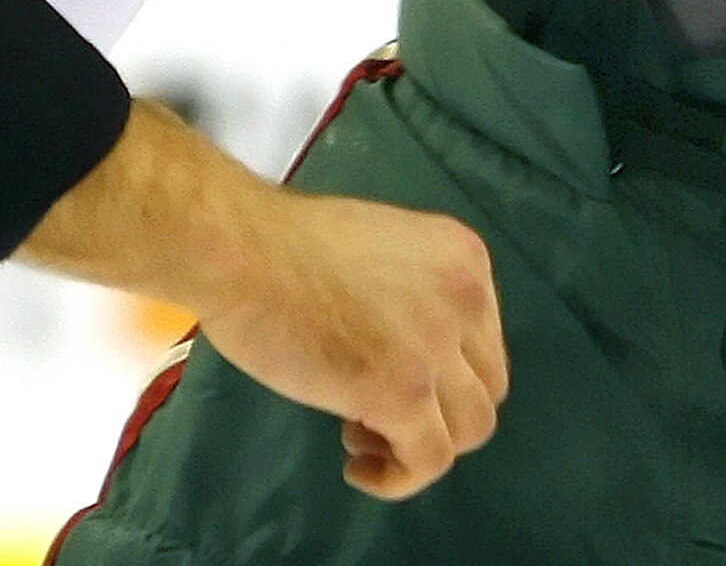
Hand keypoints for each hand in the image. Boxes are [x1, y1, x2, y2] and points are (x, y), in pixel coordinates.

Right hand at [194, 186, 507, 499]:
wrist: (240, 250)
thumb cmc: (284, 247)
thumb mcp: (379, 252)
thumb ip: (411, 295)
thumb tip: (408, 353)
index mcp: (463, 258)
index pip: (483, 341)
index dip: (441, 374)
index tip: (391, 378)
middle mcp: (466, 299)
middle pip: (486, 388)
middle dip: (437, 412)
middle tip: (374, 414)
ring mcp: (438, 347)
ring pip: (469, 430)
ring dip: (418, 445)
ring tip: (359, 436)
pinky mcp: (404, 393)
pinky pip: (427, 461)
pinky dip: (398, 478)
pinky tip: (358, 469)